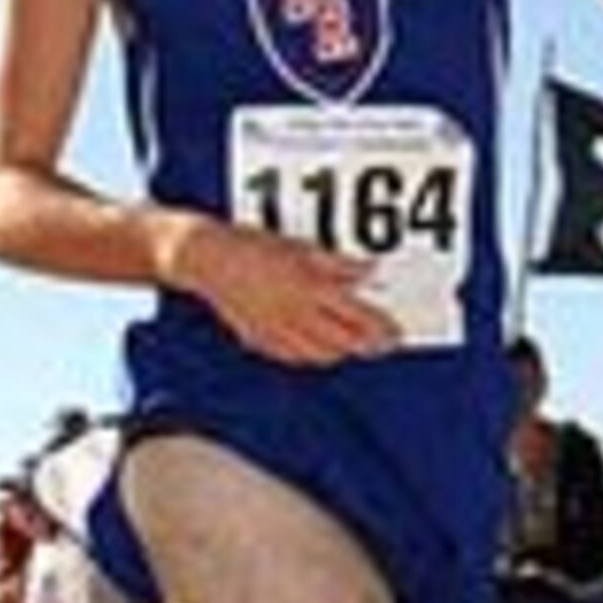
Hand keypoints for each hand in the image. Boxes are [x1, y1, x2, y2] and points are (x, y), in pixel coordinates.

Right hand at [165, 213, 398, 366]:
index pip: (357, 318)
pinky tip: (317, 350)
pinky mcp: (259, 338)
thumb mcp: (301, 246)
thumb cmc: (251, 245)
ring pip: (319, 354)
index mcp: (310, 290)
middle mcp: (296, 316)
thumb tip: (368, 271)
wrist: (206, 258)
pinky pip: (293, 356)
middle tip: (382, 346)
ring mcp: (277, 331)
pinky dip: (311, 356)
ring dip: (341, 352)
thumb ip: (336, 264)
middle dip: (366, 346)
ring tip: (354, 347)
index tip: (395, 334)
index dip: (380, 329)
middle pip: (343, 342)